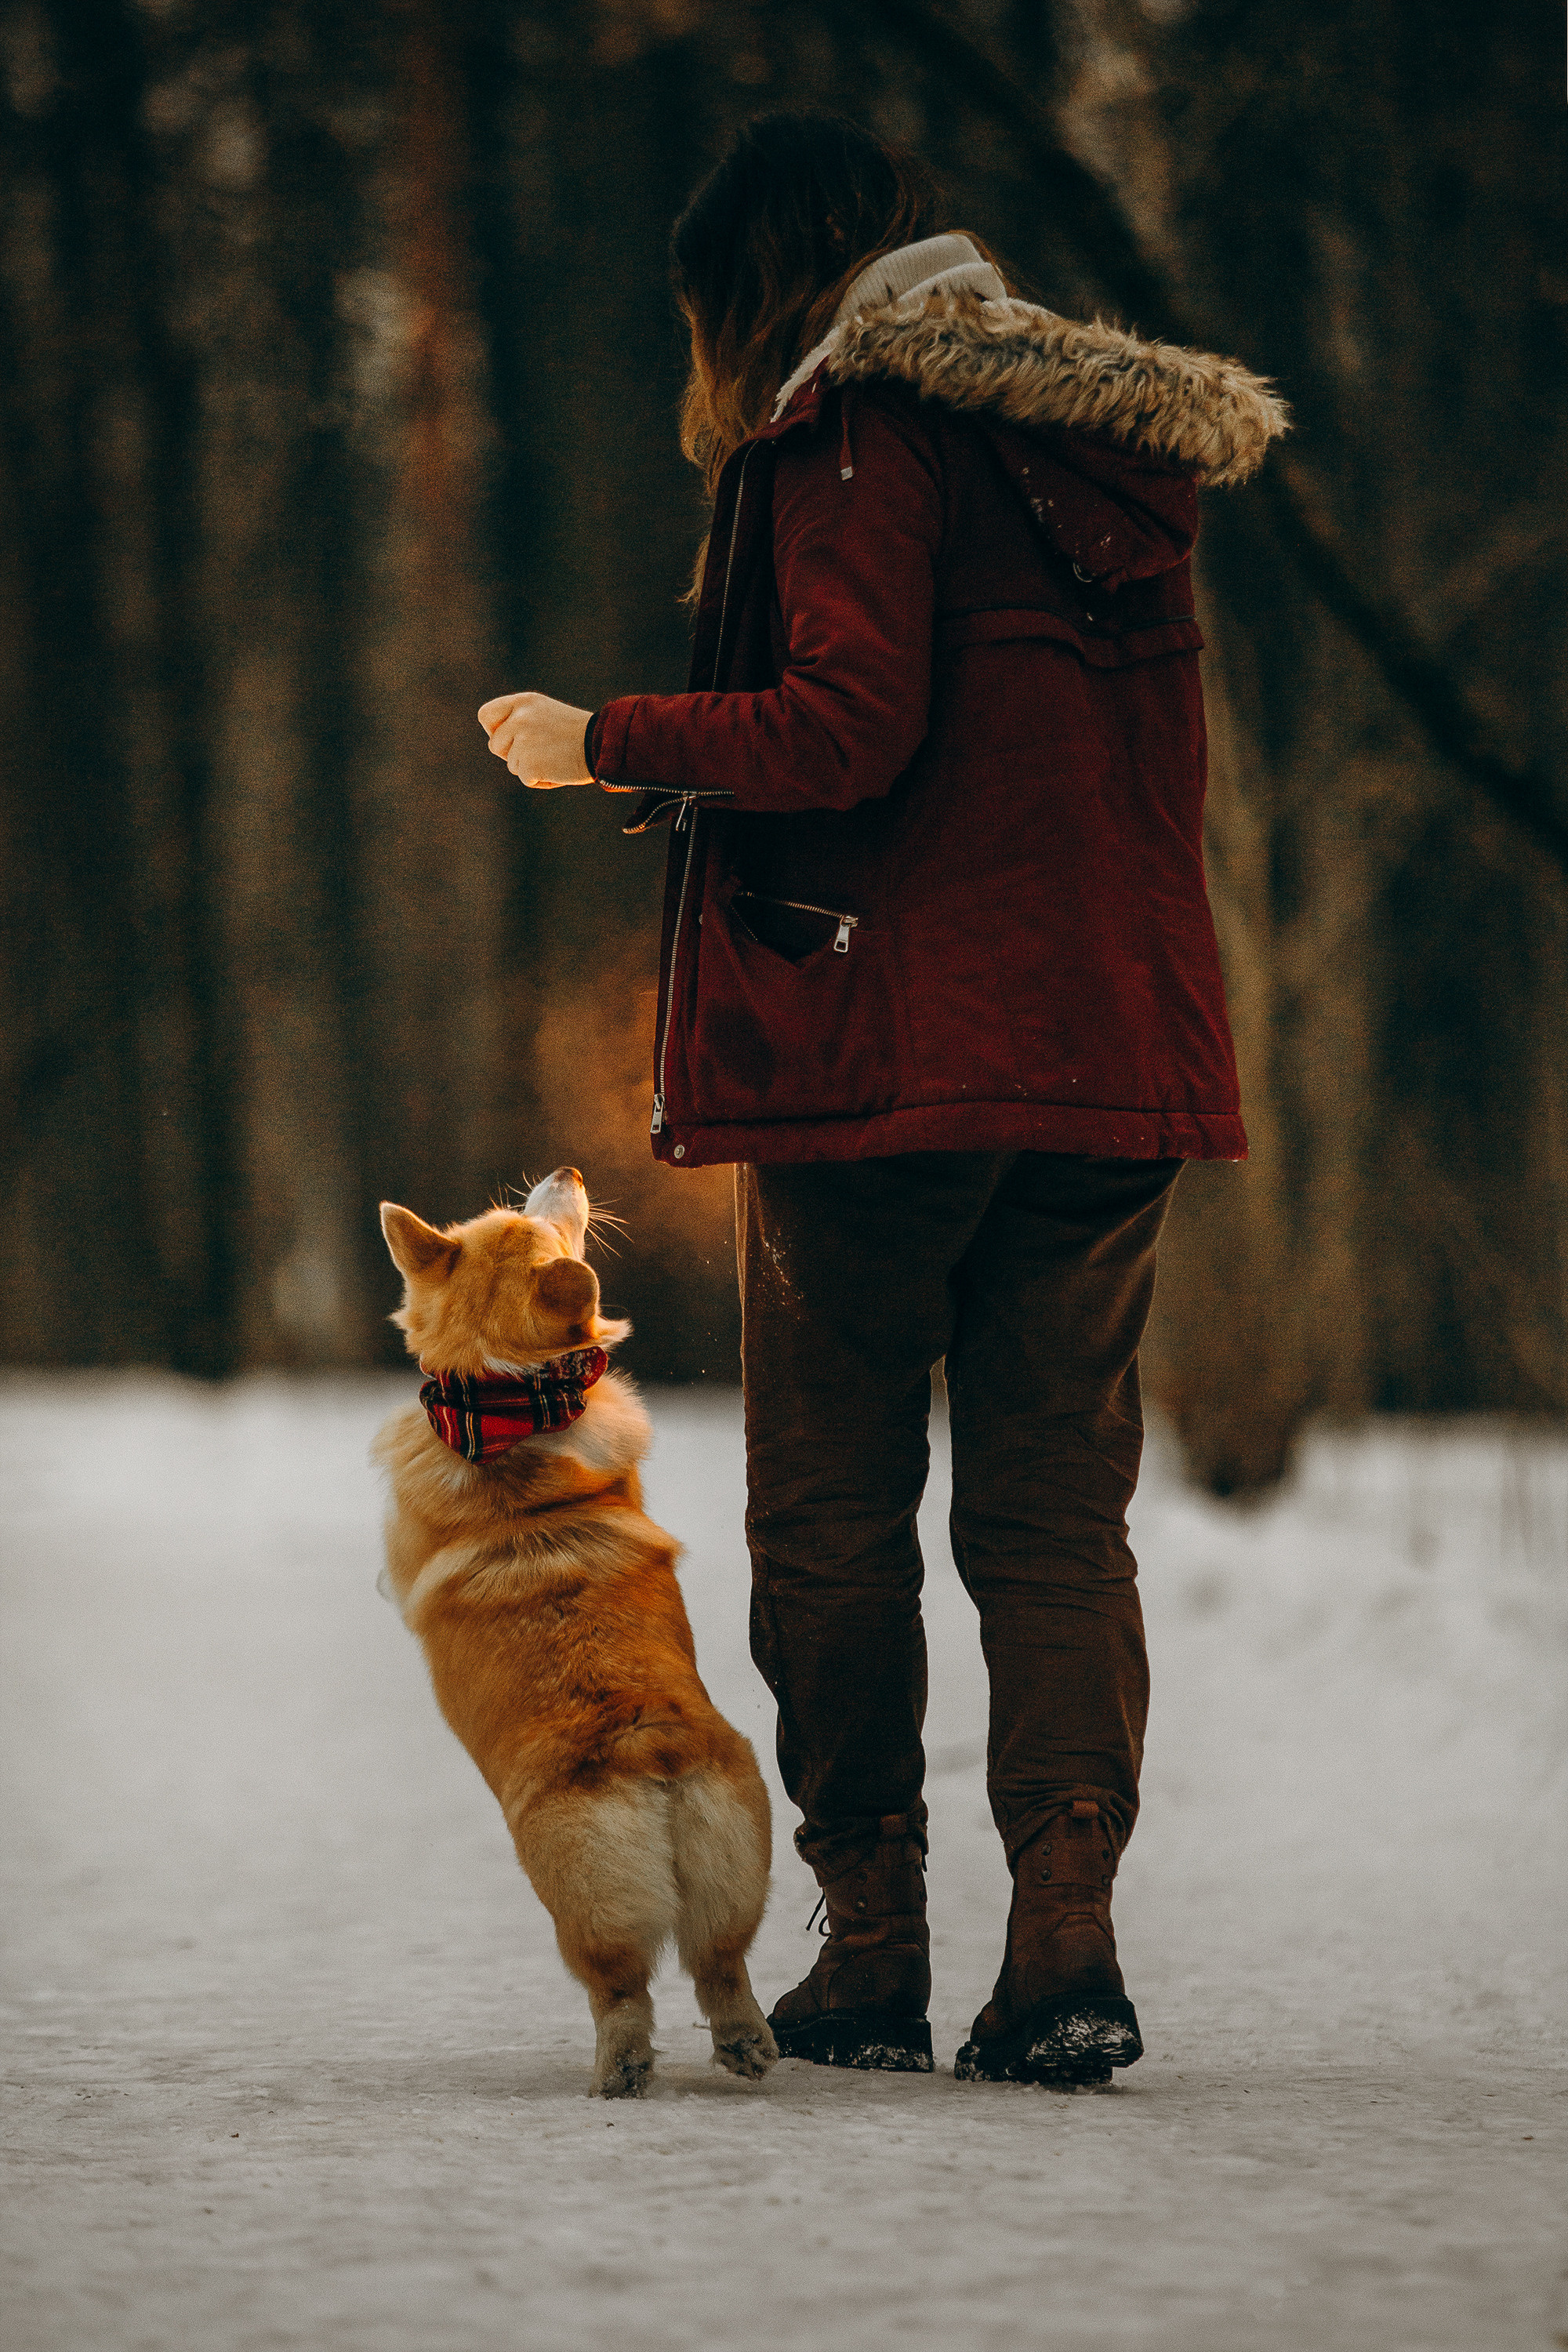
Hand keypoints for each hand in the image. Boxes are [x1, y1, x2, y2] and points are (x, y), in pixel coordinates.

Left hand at [478, 692, 592, 787]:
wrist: (604, 745)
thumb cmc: (578, 734)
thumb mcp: (546, 715)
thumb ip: (521, 722)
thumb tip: (498, 743)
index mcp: (523, 702)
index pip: (486, 715)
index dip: (494, 730)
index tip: (510, 738)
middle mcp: (519, 718)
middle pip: (495, 745)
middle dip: (512, 754)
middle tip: (540, 752)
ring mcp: (522, 740)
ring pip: (512, 764)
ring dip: (530, 768)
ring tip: (556, 759)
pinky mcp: (528, 763)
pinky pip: (526, 779)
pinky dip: (542, 780)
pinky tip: (560, 770)